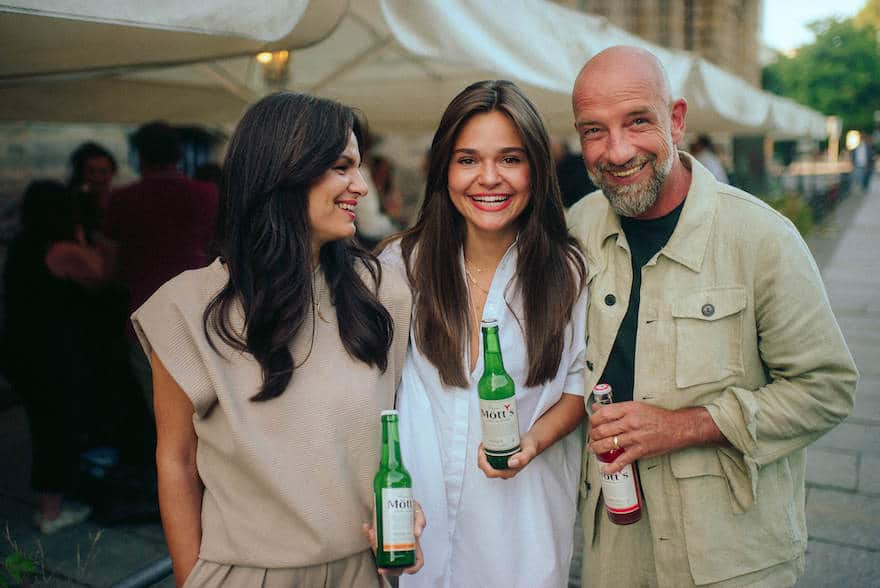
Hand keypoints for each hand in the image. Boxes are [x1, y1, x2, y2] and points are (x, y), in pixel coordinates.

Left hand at [362, 500, 425, 576]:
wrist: (392, 495)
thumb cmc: (407, 505)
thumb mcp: (417, 510)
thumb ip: (420, 519)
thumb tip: (417, 533)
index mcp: (413, 542)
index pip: (417, 561)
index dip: (413, 568)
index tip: (405, 569)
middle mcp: (401, 545)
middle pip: (397, 564)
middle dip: (389, 568)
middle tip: (381, 567)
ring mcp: (389, 542)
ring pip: (382, 554)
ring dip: (375, 545)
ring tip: (372, 533)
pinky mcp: (379, 536)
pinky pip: (372, 541)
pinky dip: (368, 535)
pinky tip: (367, 527)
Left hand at [477, 433, 538, 478]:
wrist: (532, 443)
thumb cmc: (530, 448)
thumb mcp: (528, 451)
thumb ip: (522, 458)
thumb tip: (511, 463)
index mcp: (509, 472)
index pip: (490, 473)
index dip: (483, 463)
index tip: (483, 451)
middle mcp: (504, 470)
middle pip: (485, 468)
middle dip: (480, 457)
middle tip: (483, 445)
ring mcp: (501, 466)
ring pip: (485, 463)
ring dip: (482, 454)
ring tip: (484, 443)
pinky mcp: (499, 460)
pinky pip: (488, 458)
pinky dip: (485, 451)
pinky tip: (486, 444)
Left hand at [588, 402, 717, 473]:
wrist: (677, 427)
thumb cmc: (657, 417)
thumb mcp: (636, 406)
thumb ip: (616, 408)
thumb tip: (597, 408)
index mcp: (629, 409)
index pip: (603, 414)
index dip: (593, 420)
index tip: (592, 424)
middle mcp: (630, 422)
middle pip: (602, 429)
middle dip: (593, 436)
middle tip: (592, 438)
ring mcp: (635, 437)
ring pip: (608, 444)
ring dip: (596, 449)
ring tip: (593, 450)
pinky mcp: (641, 450)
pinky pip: (622, 460)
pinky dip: (612, 466)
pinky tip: (605, 468)